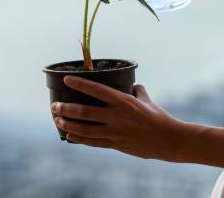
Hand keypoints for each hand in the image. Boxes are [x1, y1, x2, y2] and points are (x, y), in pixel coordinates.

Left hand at [51, 76, 186, 161]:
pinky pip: (93, 142)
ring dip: (68, 124)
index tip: (67, 79)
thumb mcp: (146, 100)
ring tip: (57, 120)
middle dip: (66, 109)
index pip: (97, 90)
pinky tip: (69, 135)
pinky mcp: (115, 145)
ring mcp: (115, 133)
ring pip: (85, 129)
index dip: (80, 84)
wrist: (168, 140)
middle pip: (85, 112)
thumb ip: (137, 90)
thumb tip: (131, 83)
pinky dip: (79, 138)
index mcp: (124, 102)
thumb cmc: (158, 117)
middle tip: (55, 106)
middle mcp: (117, 117)